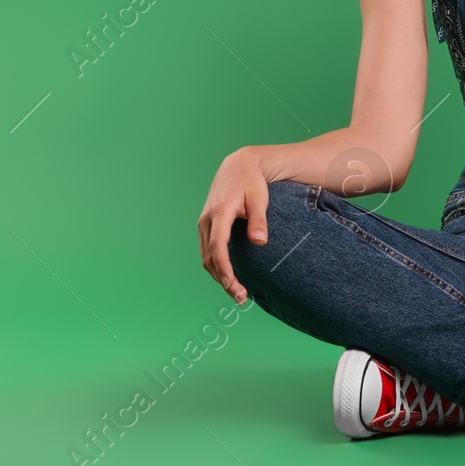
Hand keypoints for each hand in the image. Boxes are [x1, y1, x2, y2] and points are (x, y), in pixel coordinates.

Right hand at [197, 147, 268, 305]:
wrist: (237, 167)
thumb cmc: (251, 183)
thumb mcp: (259, 199)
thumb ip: (258, 220)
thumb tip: (260, 242)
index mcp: (219, 213)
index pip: (218, 246)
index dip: (224, 268)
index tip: (233, 285)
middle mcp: (207, 220)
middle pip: (210, 257)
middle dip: (223, 280)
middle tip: (241, 298)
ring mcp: (204, 224)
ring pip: (206, 257)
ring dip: (219, 276)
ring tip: (237, 293)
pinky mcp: (206, 227)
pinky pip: (208, 252)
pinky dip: (216, 267)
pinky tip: (230, 277)